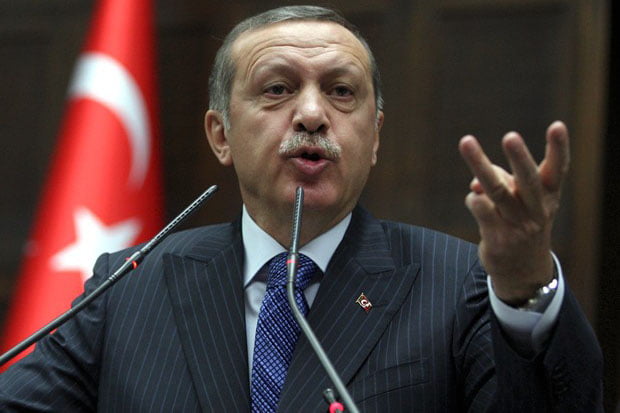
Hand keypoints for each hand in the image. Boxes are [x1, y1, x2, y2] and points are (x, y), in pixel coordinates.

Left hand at [458, 121, 569, 304]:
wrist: (523, 270)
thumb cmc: (522, 223)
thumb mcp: (522, 203)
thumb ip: (503, 183)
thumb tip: (477, 182)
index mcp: (549, 197)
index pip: (558, 169)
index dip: (559, 148)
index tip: (558, 125)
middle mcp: (537, 210)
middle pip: (527, 180)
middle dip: (519, 158)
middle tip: (510, 136)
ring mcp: (518, 225)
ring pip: (496, 191)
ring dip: (480, 167)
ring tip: (467, 142)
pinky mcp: (498, 238)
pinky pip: (480, 209)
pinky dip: (474, 198)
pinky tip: (475, 198)